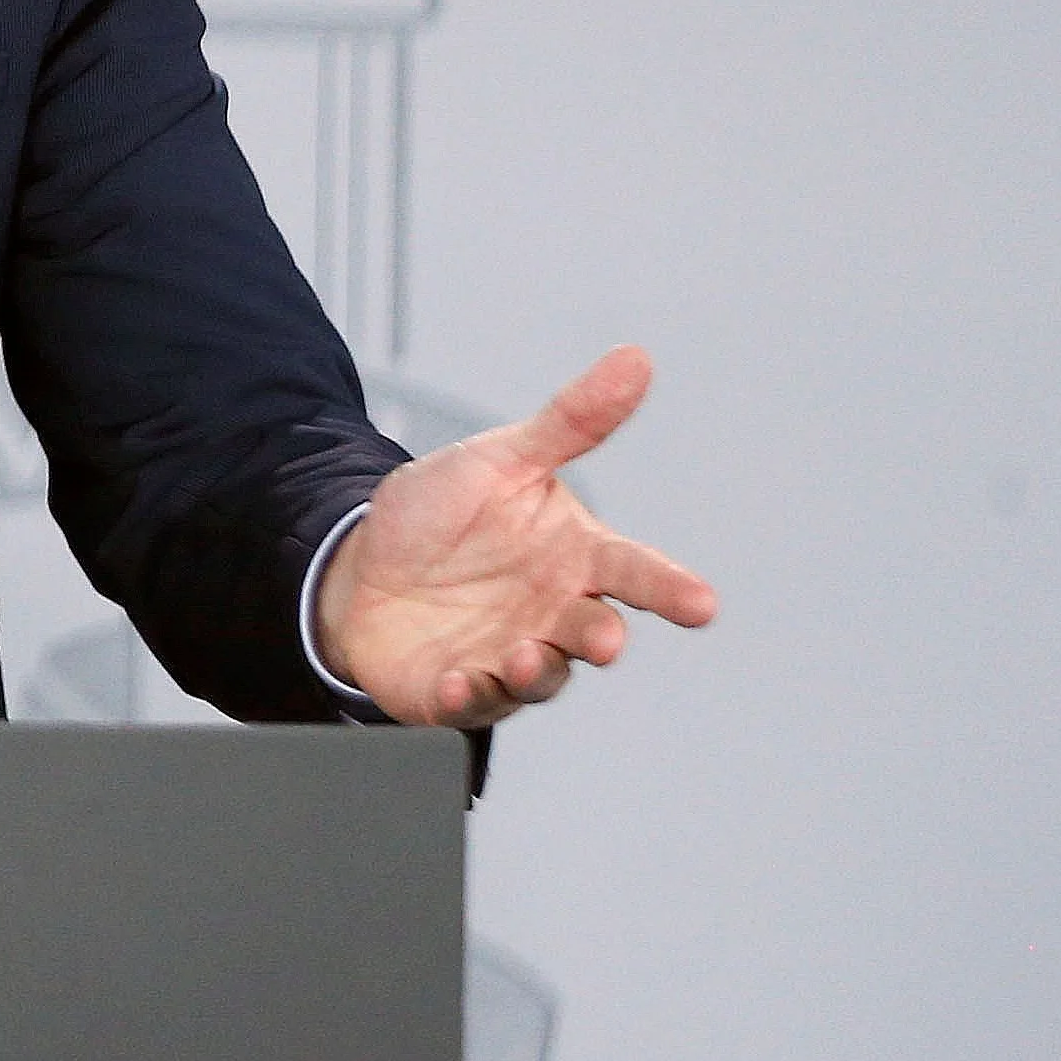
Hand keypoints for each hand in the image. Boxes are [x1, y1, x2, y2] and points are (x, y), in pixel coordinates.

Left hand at [315, 345, 721, 727]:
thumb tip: (635, 359)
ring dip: (536, 670)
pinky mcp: (462, 686)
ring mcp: (510, 653)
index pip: (635, 571)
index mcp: (574, 555)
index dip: (670, 588)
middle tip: (602, 638)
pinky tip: (454, 682)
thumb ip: (571, 421)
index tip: (701, 604)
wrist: (359, 561)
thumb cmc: (443, 514)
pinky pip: (473, 700)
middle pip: (592, 630)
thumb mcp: (501, 458)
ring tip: (520, 656)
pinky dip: (467, 695)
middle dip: (600, 636)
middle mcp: (552, 611)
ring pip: (542, 675)